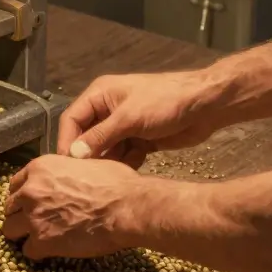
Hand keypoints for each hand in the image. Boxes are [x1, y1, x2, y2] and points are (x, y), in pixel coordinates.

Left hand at [2, 154, 152, 259]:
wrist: (126, 207)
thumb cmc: (115, 183)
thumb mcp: (84, 164)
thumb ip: (64, 172)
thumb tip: (65, 180)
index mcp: (40, 169)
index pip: (16, 184)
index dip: (24, 195)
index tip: (32, 203)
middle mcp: (30, 191)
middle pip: (10, 207)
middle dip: (21, 214)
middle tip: (36, 222)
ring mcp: (34, 217)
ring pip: (10, 230)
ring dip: (23, 234)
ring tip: (38, 238)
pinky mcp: (42, 241)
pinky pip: (28, 251)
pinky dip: (38, 252)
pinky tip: (50, 251)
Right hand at [57, 71, 222, 164]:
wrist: (205, 107)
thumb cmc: (164, 102)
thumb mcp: (128, 118)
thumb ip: (99, 137)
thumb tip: (73, 154)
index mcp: (100, 95)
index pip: (72, 119)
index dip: (66, 141)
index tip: (66, 166)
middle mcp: (108, 110)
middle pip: (87, 137)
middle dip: (90, 155)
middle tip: (89, 176)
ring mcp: (124, 126)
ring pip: (105, 149)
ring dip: (109, 161)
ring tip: (113, 174)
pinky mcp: (139, 139)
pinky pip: (123, 155)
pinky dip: (126, 163)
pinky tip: (135, 165)